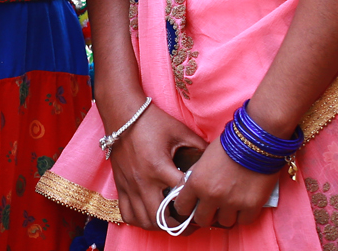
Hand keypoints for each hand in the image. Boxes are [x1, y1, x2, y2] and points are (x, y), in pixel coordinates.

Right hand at [105, 99, 206, 229]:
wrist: (121, 113)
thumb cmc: (152, 121)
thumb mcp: (180, 131)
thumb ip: (200, 147)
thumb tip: (217, 161)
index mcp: (159, 167)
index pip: (182, 197)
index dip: (196, 205)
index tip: (205, 205)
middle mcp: (142, 180)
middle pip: (162, 218)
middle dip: (180, 225)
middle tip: (192, 223)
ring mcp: (129, 185)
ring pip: (144, 220)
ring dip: (160, 226)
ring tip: (172, 221)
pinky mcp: (120, 185)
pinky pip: (127, 213)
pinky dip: (139, 220)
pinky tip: (150, 216)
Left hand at [179, 146, 278, 231]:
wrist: (254, 141)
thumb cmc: (228, 146)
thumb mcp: (203, 159)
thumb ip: (196, 177)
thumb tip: (191, 191)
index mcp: (196, 182)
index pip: (182, 207)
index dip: (186, 208)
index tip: (190, 207)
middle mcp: (212, 195)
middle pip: (202, 220)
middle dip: (205, 215)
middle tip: (211, 209)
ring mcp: (232, 202)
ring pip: (224, 223)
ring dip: (225, 215)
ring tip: (229, 205)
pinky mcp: (252, 205)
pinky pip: (244, 221)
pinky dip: (243, 215)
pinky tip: (243, 206)